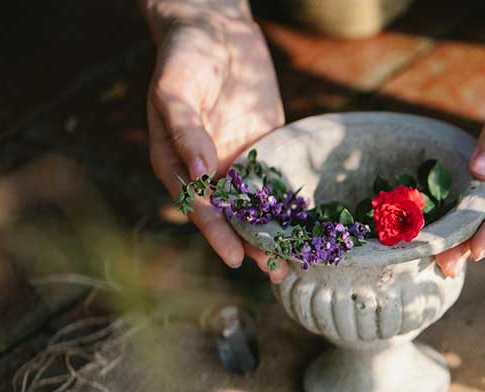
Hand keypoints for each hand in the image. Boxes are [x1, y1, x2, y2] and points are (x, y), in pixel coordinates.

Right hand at [145, 0, 287, 280]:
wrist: (215, 27)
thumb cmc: (187, 54)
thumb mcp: (176, 88)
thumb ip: (184, 129)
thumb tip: (200, 173)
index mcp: (176, 161)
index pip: (198, 205)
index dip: (216, 232)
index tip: (234, 258)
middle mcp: (206, 168)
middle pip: (229, 215)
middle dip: (250, 243)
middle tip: (275, 271)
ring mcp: (235, 161)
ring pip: (254, 207)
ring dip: (272, 233)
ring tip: (296, 262)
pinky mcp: (263, 149)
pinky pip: (275, 183)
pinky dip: (289, 206)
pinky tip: (309, 226)